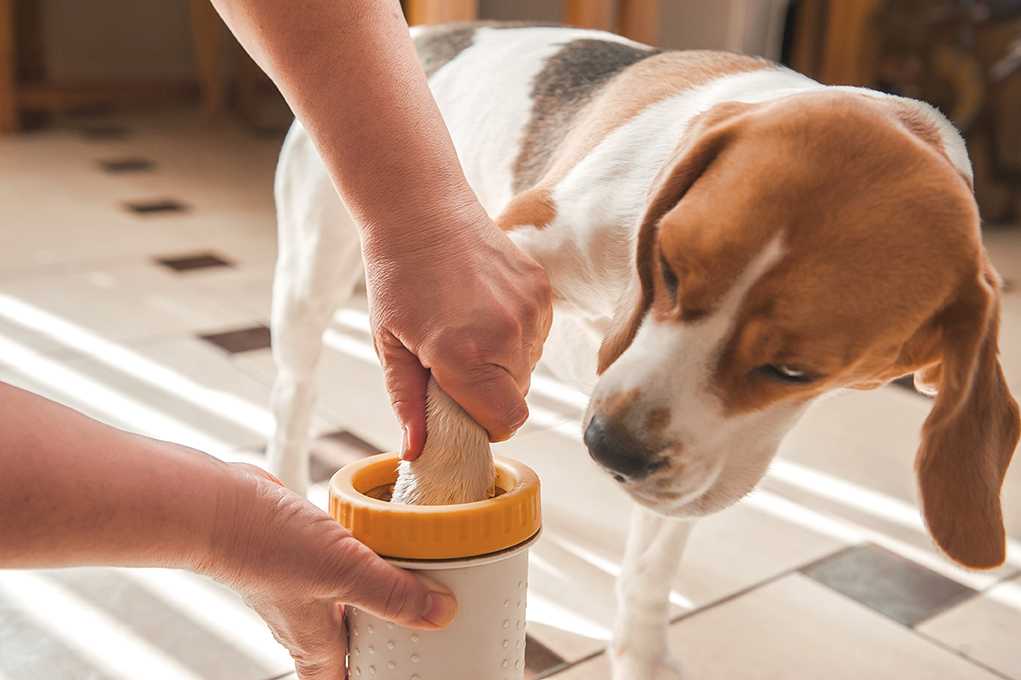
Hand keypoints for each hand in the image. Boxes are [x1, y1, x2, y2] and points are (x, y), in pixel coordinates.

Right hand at [206, 464, 456, 679]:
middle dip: (380, 642)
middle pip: (348, 647)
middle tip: (417, 630)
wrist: (222, 506)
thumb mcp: (345, 571)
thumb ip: (392, 593)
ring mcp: (299, 589)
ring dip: (372, 600)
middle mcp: (305, 622)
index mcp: (315, 643)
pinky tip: (374, 545)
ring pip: (343, 607)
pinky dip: (359, 564)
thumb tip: (439, 614)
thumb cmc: (265, 547)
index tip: (399, 674)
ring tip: (409, 585)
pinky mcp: (298, 557)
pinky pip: (336, 570)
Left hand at [362, 207, 552, 459]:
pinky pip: (537, 335)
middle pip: (517, 398)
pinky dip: (515, 335)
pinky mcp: (542, 290)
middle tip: (455, 365)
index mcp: (465, 356)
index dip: (485, 426)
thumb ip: (407, 402)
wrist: (420, 210)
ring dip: (503, 363)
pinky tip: (484, 309)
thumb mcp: (389, 345)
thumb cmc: (396, 277)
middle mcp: (507, 336)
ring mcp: (530, 311)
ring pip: (529, 367)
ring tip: (467, 329)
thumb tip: (417, 451)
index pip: (506, 422)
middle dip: (489, 393)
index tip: (464, 411)